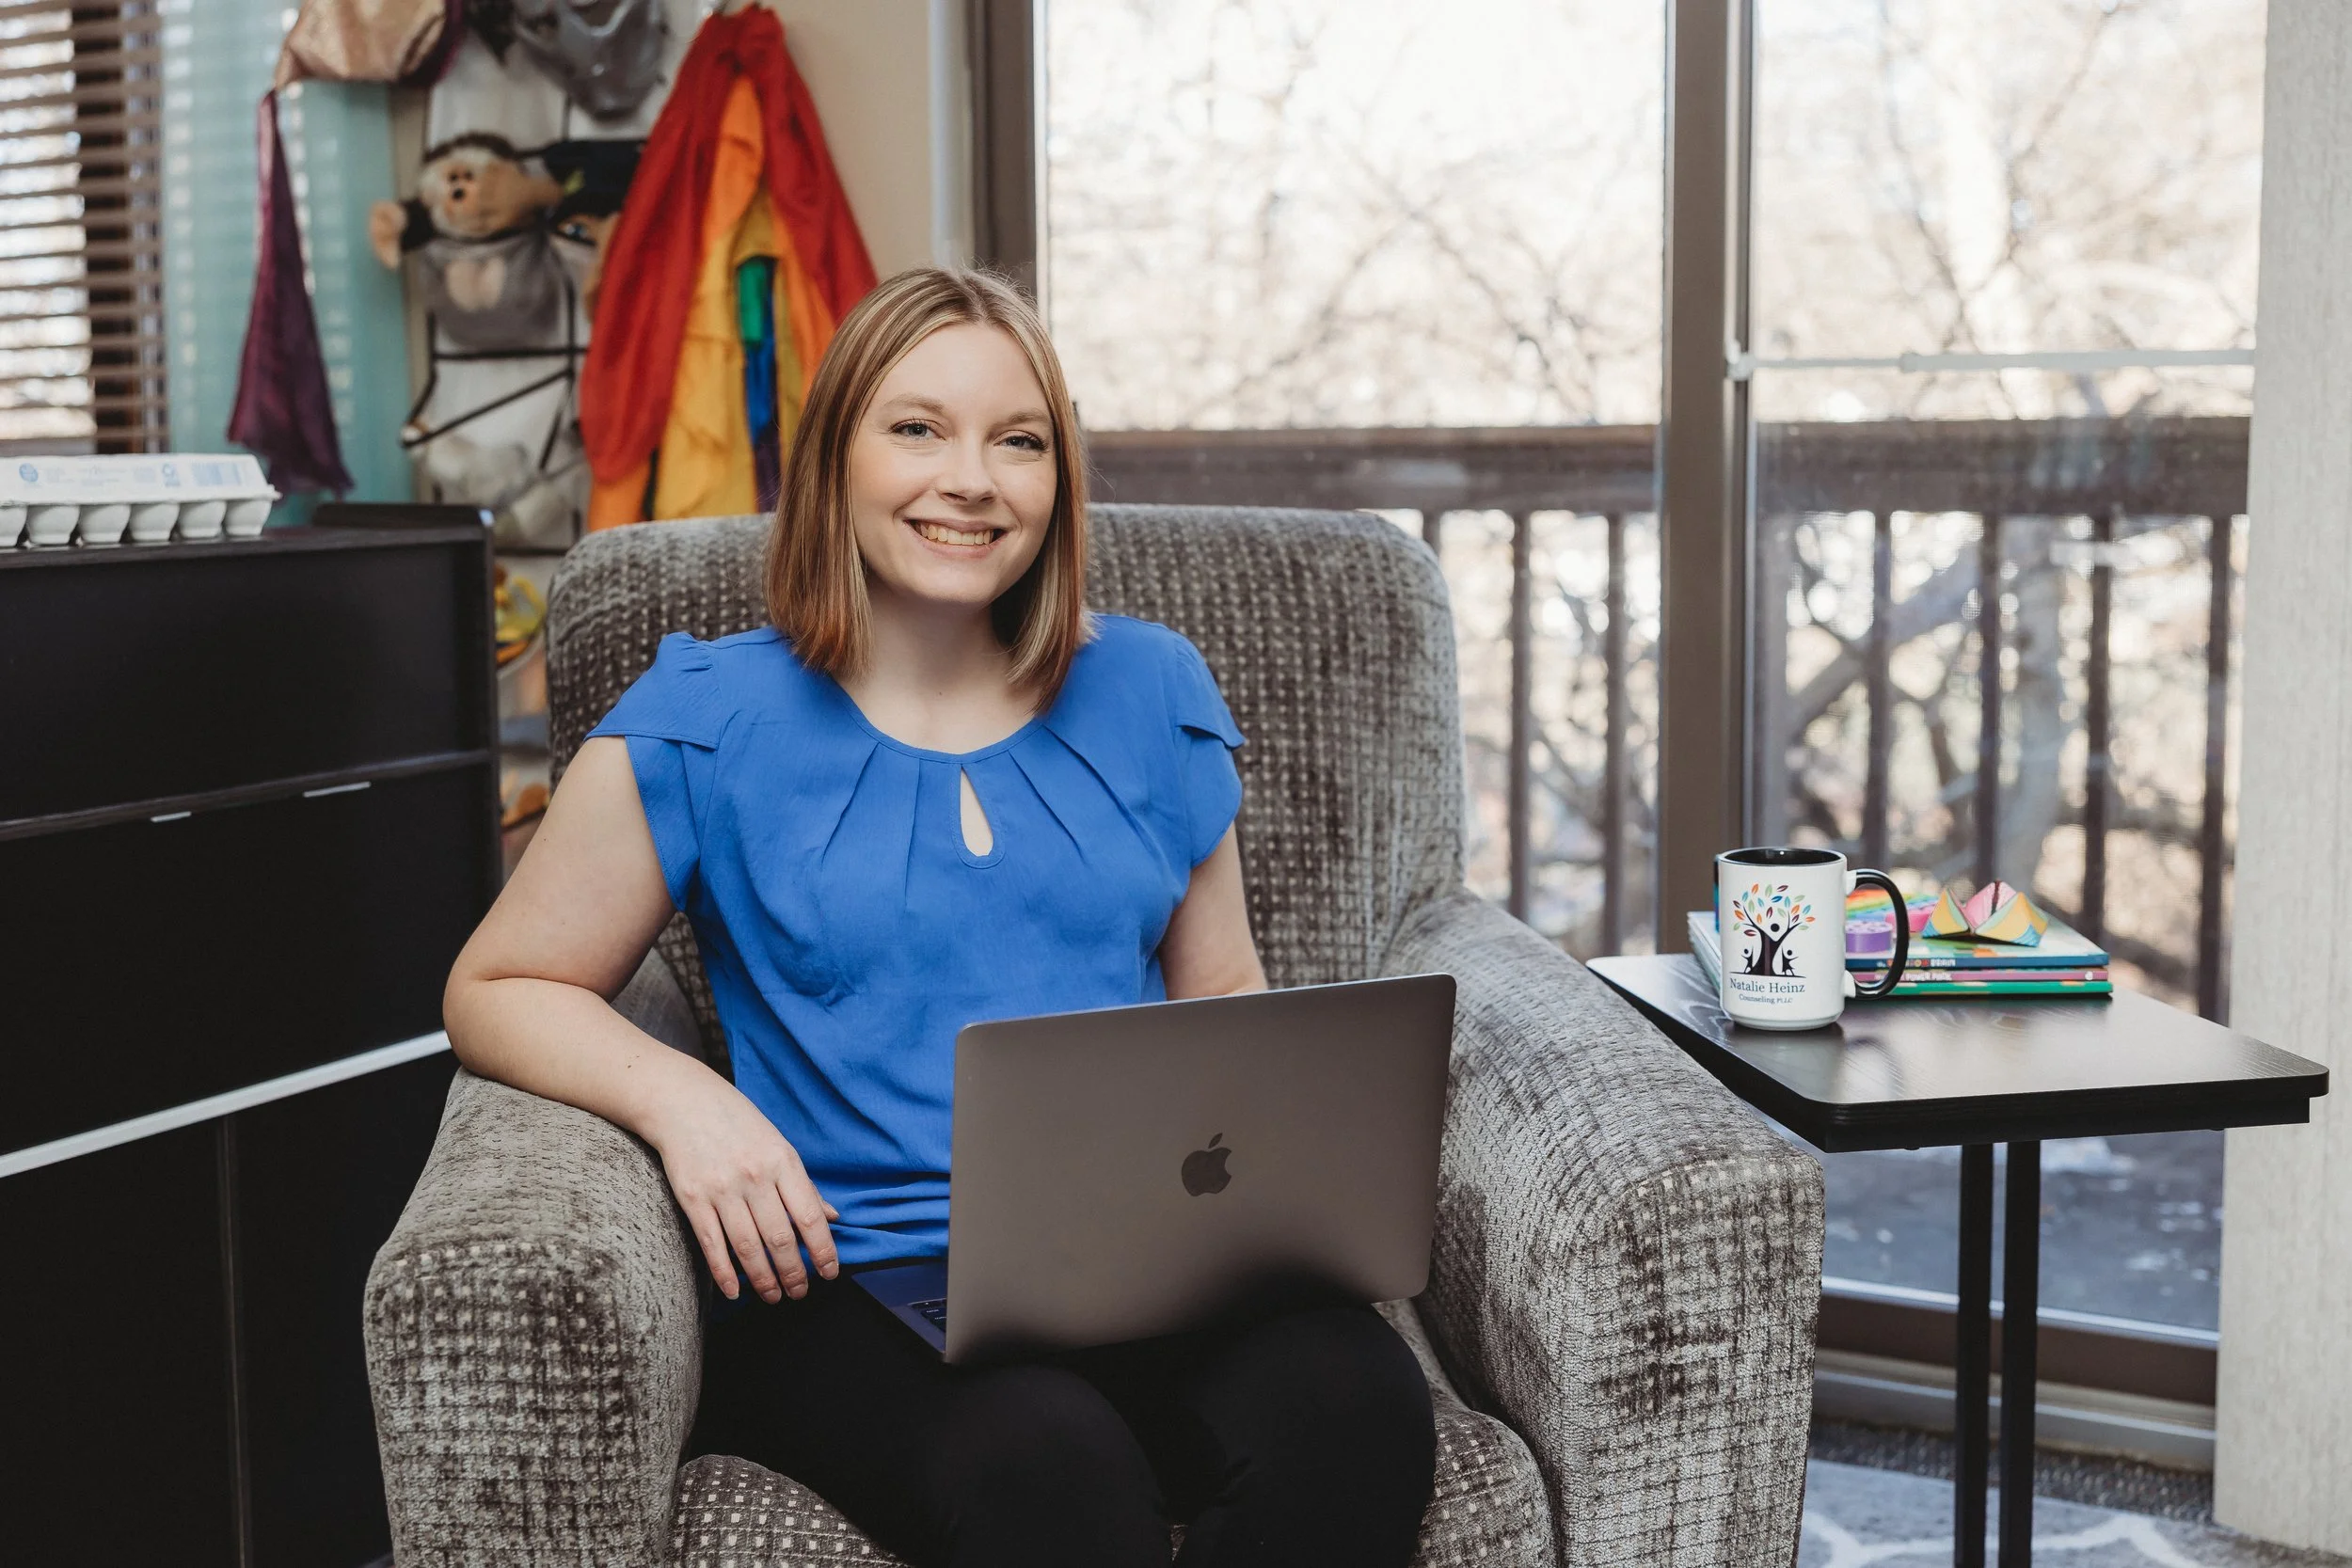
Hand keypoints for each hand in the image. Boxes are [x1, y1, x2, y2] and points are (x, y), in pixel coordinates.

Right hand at [648, 1076, 839, 1302]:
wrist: (683, 1102)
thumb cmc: (738, 1123)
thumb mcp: (778, 1145)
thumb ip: (803, 1185)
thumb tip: (833, 1217)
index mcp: (782, 1162)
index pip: (810, 1217)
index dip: (823, 1251)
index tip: (829, 1273)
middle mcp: (755, 1177)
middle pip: (780, 1239)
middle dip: (794, 1273)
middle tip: (800, 1292)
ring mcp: (722, 1189)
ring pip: (748, 1248)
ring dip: (763, 1279)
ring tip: (773, 1296)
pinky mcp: (693, 1198)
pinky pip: (712, 1244)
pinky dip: (724, 1273)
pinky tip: (734, 1292)